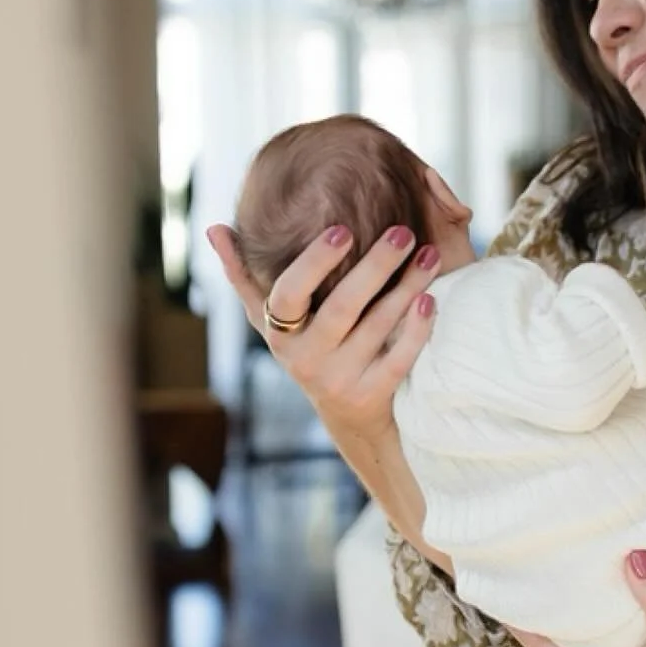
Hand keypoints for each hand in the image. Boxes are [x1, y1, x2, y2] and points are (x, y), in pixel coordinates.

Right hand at [206, 213, 442, 455]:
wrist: (349, 417)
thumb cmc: (309, 350)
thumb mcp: (270, 320)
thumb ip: (243, 276)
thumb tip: (215, 229)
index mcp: (279, 334)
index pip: (288, 294)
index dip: (313, 263)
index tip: (342, 229)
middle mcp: (306, 360)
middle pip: (341, 308)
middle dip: (375, 267)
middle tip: (403, 231)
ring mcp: (340, 381)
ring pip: (376, 328)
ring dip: (406, 288)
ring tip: (430, 254)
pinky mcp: (372, 396)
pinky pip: (398, 360)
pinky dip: (416, 330)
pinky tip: (431, 299)